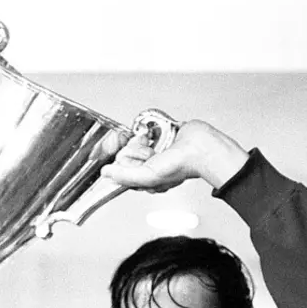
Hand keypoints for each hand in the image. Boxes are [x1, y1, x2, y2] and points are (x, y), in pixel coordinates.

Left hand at [100, 119, 249, 190]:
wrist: (200, 147)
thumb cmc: (181, 167)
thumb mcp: (148, 176)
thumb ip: (124, 176)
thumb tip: (106, 173)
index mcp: (143, 179)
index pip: (119, 168)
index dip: (125, 161)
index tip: (135, 160)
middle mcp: (146, 165)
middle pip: (125, 152)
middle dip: (137, 151)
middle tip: (151, 154)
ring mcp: (152, 150)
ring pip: (133, 140)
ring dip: (145, 140)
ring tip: (158, 145)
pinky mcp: (157, 135)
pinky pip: (143, 128)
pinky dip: (151, 129)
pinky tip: (161, 135)